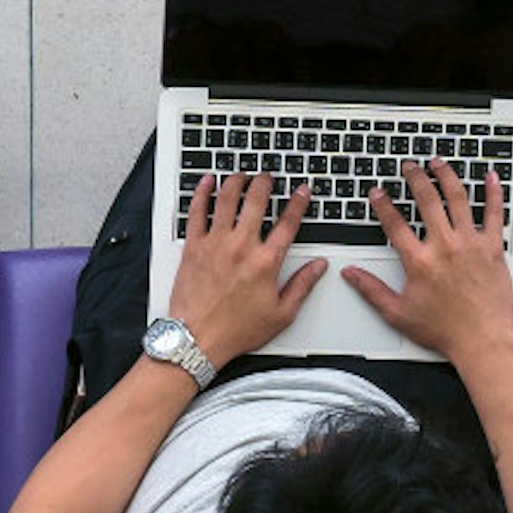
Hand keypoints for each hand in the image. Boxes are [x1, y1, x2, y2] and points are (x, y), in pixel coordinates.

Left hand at [167, 173, 322, 372]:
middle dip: (265, 182)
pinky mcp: (193, 247)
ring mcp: (215, 244)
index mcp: (266, 263)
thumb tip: (319, 267)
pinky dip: (201, 193)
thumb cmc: (236, 330)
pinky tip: (206, 182)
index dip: (298, 203)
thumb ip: (302, 286)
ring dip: (236, 181)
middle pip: (256, 201)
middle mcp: (241, 247)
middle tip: (268, 176)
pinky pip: (196, 212)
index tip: (302, 191)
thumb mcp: (281, 314)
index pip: (287, 223)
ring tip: (241, 174)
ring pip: (226, 200)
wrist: (198, 338)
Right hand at [344, 160, 512, 366]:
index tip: (378, 193)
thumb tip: (350, 274)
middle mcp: (444, 246)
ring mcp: (470, 244)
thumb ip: (371, 290)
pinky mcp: (493, 248)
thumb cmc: (445, 330)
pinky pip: (495, 213)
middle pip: (427, 200)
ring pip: (458, 198)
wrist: (482, 341)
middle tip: (410, 167)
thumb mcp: (398, 314)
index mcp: (419, 261)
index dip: (383, 204)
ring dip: (447, 176)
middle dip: (415, 178)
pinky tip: (490, 177)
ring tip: (439, 163)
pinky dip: (494, 193)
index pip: (395, 223)